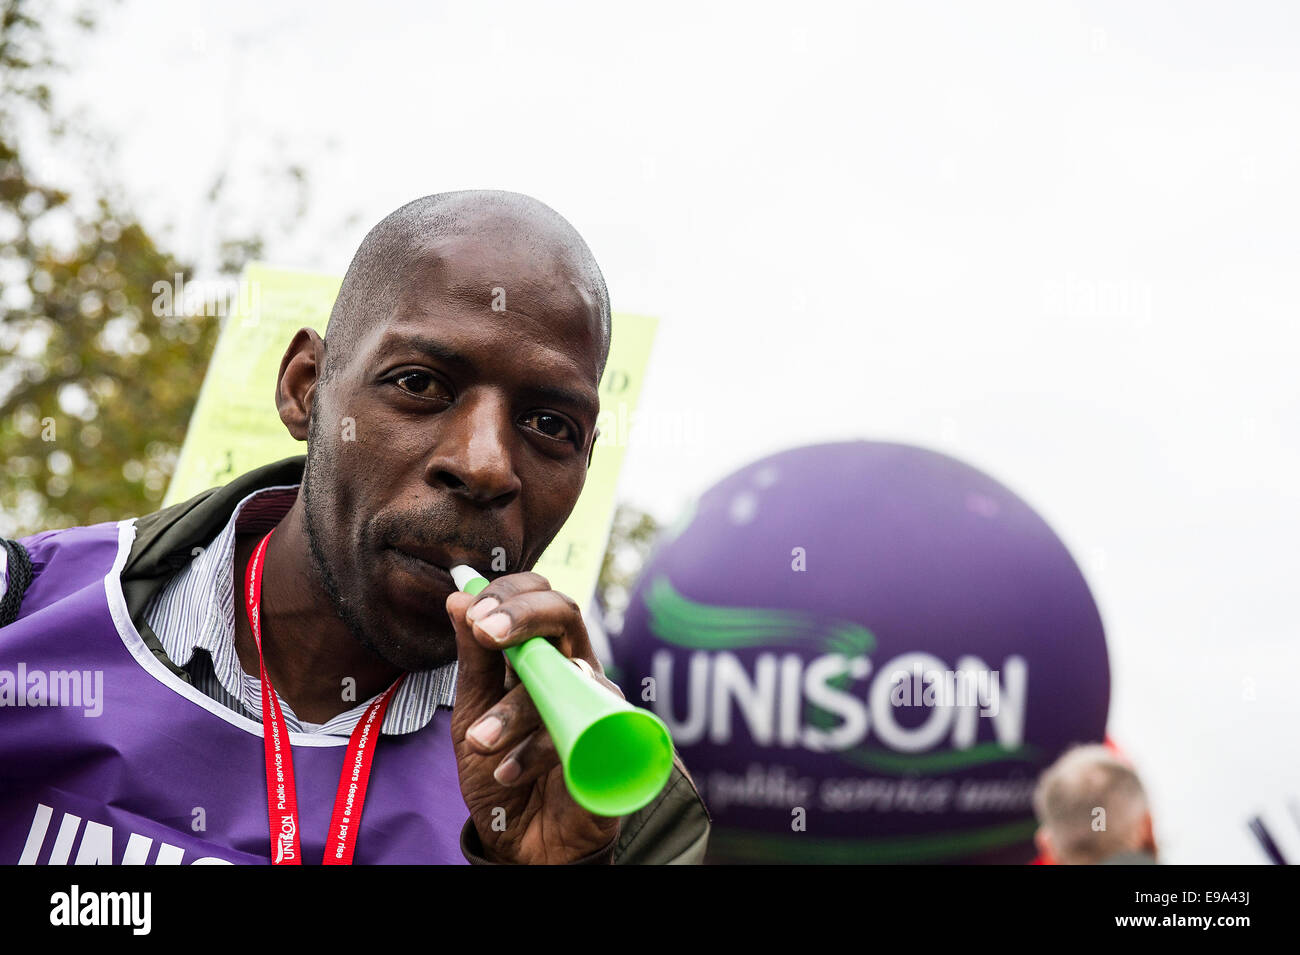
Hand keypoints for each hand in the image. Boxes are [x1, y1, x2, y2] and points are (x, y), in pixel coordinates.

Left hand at [446, 571, 622, 863]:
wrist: (521, 841)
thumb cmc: (500, 769)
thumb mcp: (473, 711)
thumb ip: (472, 659)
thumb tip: (459, 598)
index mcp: (543, 655)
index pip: (539, 598)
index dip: (510, 593)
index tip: (473, 609)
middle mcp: (576, 670)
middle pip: (566, 614)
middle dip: (522, 618)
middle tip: (487, 632)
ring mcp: (598, 704)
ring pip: (565, 678)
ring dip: (512, 710)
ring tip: (479, 742)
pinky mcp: (614, 746)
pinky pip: (579, 730)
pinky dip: (535, 753)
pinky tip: (508, 771)